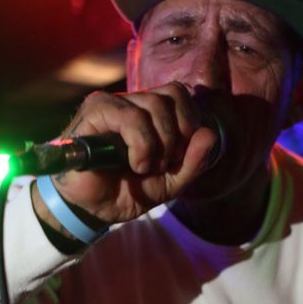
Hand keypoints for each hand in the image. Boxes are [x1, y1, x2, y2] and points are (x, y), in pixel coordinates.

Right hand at [33, 83, 217, 228]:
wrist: (92, 209)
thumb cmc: (126, 191)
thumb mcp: (170, 182)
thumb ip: (192, 161)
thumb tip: (210, 134)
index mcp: (149, 112)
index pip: (180, 93)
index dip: (189, 123)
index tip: (178, 156)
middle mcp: (130, 101)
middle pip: (171, 96)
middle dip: (176, 137)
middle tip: (161, 164)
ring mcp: (111, 103)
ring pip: (153, 105)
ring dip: (158, 144)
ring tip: (144, 167)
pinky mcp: (94, 113)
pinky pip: (130, 117)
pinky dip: (141, 144)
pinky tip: (135, 164)